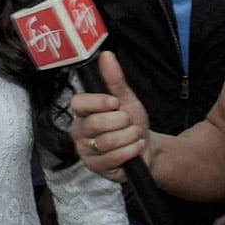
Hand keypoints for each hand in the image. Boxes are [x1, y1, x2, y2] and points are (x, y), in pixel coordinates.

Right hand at [70, 52, 150, 182]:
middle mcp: (79, 133)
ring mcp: (87, 153)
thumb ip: (114, 79)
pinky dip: (131, 150)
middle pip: (95, 124)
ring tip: (134, 135)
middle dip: (121, 121)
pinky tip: (136, 147)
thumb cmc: (131, 123)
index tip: (115, 102)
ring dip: (129, 136)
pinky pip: (114, 158)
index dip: (98, 102)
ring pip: (106, 142)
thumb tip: (106, 55)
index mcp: (82, 114)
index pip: (78, 103)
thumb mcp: (126, 99)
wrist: (146, 148)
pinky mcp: (98, 169)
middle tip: (129, 122)